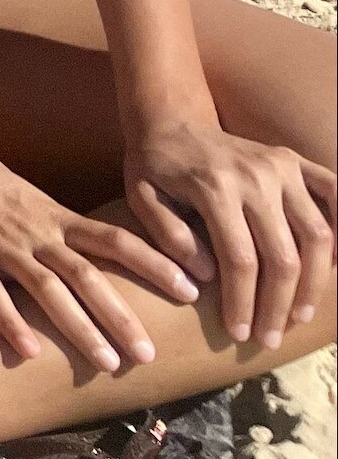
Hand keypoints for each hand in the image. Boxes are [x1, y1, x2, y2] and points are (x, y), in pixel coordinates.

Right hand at [0, 134, 198, 371]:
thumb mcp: (32, 196)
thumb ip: (65, 225)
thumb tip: (106, 252)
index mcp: (55, 215)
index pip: (115, 240)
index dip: (155, 263)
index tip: (190, 289)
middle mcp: (35, 232)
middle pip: (87, 275)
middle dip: (120, 316)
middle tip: (148, 353)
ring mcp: (1, 246)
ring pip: (47, 290)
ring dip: (79, 328)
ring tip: (106, 362)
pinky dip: (12, 323)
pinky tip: (31, 351)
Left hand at [126, 116, 336, 348]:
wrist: (170, 120)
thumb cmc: (153, 166)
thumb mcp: (140, 196)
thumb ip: (167, 234)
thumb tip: (206, 275)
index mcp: (215, 187)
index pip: (240, 260)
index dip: (244, 303)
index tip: (240, 334)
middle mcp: (256, 176)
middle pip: (283, 256)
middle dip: (279, 305)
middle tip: (270, 338)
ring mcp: (282, 167)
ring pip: (319, 237)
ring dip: (314, 284)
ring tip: (298, 315)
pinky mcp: (296, 161)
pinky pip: (334, 196)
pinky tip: (333, 268)